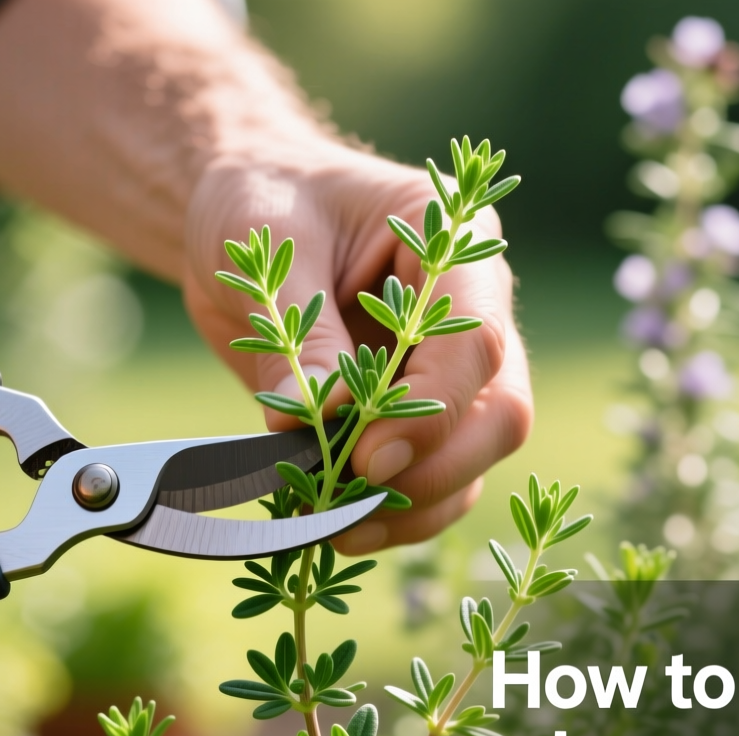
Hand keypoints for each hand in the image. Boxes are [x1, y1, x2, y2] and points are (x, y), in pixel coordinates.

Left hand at [183, 144, 533, 552]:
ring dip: (412, 509)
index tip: (368, 456)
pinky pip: (429, 482)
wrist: (240, 224)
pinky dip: (390, 516)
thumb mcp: (268, 243)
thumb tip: (314, 416)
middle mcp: (471, 312)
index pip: (476, 338)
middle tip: (351, 501)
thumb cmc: (260, 204)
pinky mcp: (412, 416)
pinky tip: (333, 527)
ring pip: (473, 462)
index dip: (434, 408)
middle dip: (434, 470)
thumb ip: (298, 328)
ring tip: (333, 528)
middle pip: (498, 413)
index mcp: (454, 245)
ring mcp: (448, 372)